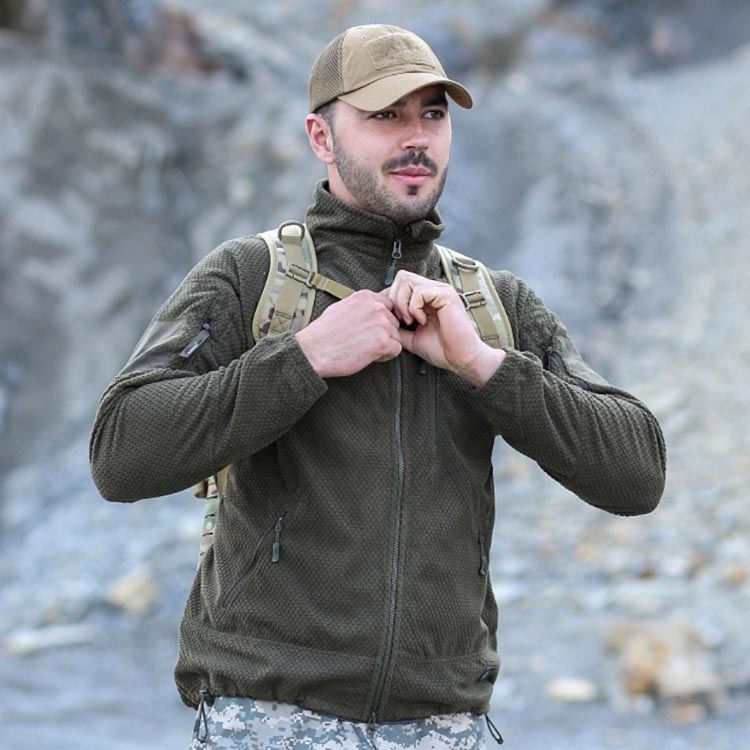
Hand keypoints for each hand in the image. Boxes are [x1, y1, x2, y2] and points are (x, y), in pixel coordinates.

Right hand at [295, 289, 401, 377]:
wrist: (314, 350)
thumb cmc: (323, 333)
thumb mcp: (341, 307)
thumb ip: (360, 305)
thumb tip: (371, 307)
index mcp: (366, 296)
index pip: (389, 306)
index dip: (382, 320)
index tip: (371, 329)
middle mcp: (376, 307)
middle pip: (394, 322)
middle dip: (384, 333)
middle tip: (365, 342)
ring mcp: (381, 324)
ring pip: (396, 336)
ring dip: (384, 345)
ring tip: (365, 349)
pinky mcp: (383, 342)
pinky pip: (396, 349)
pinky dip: (385, 356)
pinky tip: (369, 356)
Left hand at [387, 270, 505, 385]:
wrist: (461, 359)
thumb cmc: (442, 350)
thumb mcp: (412, 337)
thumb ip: (398, 327)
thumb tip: (382, 322)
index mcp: (427, 297)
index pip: (400, 284)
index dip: (391, 300)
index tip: (395, 322)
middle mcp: (434, 289)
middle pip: (401, 277)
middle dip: (394, 299)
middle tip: (401, 320)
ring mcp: (440, 290)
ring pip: (406, 280)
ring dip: (402, 302)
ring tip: (410, 321)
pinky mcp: (446, 295)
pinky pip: (419, 291)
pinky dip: (414, 307)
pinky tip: (422, 321)